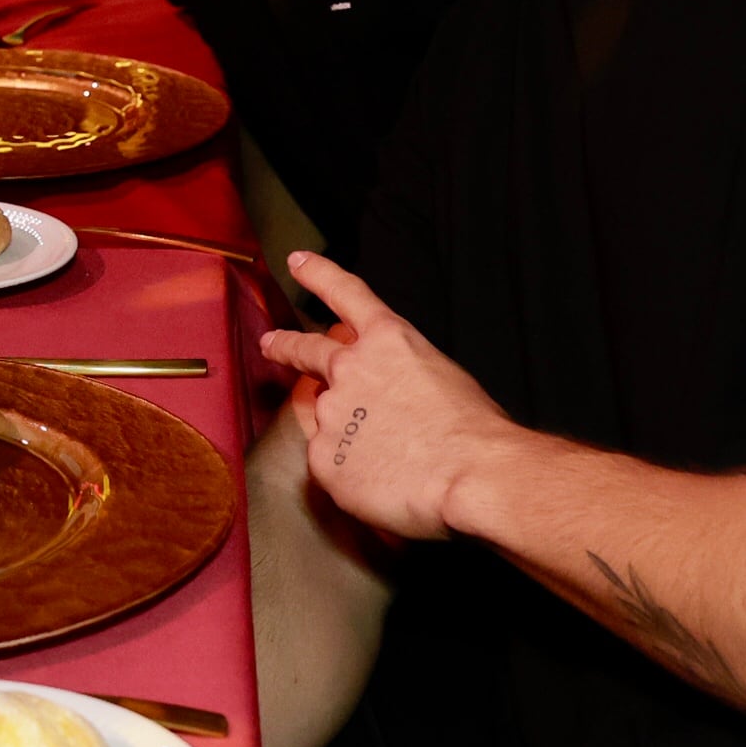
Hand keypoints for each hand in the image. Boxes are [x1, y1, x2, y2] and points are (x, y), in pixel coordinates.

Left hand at [256, 250, 521, 542]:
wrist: (470, 474)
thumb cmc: (474, 431)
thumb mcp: (443, 379)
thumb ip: (403, 378)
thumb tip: (390, 401)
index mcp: (389, 341)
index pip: (347, 294)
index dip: (320, 275)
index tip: (298, 262)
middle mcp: (350, 369)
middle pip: (306, 350)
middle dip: (285, 345)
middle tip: (271, 344)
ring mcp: (331, 413)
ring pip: (323, 417)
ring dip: (337, 428)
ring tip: (367, 452)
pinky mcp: (322, 458)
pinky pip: (330, 463)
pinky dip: (350, 473)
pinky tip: (381, 484)